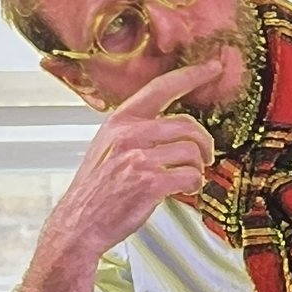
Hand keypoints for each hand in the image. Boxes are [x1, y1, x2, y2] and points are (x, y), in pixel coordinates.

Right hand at [49, 62, 222, 256]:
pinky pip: (191, 176)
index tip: (213, 67)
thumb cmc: (97, 189)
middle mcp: (129, 134)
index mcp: (120, 121)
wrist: (79, 224)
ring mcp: (139, 158)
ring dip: (198, 168)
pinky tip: (185, 190)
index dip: (192, 75)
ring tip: (188, 178)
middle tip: (205, 157)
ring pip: (192, 152)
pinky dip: (194, 185)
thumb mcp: (108, 146)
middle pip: (187, 125)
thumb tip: (174, 126)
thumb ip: (136, 131)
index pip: (161, 87)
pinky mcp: (150, 183)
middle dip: (203, 143)